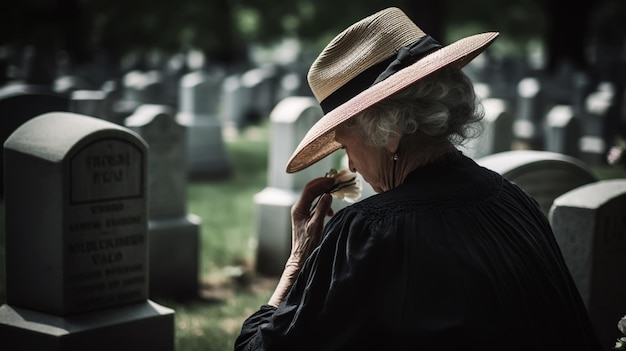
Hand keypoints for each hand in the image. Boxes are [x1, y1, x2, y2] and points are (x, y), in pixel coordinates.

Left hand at [267, 176, 334, 306]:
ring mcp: (302, 213)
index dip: (321, 182)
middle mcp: (299, 208)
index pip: (310, 189)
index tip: (333, 180)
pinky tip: (330, 210)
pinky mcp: (307, 218)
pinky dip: (324, 203)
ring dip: (324, 193)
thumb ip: (322, 209)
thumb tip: (328, 195)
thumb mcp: (316, 226)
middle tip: (336, 182)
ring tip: (335, 192)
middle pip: (311, 191)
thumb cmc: (307, 244)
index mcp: (298, 208)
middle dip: (323, 185)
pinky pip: (316, 205)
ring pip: (314, 197)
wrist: (301, 258)